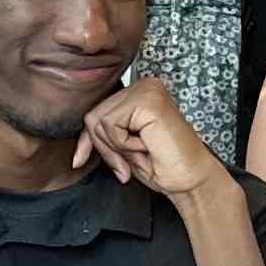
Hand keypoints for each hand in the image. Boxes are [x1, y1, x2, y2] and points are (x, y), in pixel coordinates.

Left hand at [76, 77, 231, 205]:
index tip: (79, 161)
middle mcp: (144, 85)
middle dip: (104, 148)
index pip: (97, 111)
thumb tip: (75, 149)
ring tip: (142, 152)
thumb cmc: (163, 166)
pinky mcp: (147, 101)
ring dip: (115, 148)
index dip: (86, 140)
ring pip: (98, 121)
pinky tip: (147, 146)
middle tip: (125, 167)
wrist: (191, 180)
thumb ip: (101, 137)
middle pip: (93, 115)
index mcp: (139, 93)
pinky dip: (123, 145)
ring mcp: (147, 90)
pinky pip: (111, 125)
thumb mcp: (122, 149)